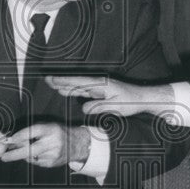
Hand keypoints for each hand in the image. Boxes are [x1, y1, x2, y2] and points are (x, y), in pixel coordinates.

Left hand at [1, 124, 90, 167]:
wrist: (76, 144)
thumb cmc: (57, 133)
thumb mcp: (47, 127)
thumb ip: (32, 131)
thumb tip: (13, 140)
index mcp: (51, 129)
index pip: (33, 131)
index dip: (20, 136)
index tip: (10, 140)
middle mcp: (53, 142)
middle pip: (30, 150)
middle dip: (15, 154)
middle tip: (3, 157)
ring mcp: (53, 155)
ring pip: (31, 157)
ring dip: (24, 154)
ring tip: (25, 149)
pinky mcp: (51, 163)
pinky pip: (36, 162)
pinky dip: (33, 158)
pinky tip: (39, 153)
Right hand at [45, 76, 174, 116]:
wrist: (143, 98)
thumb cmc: (131, 102)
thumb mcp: (115, 107)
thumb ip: (98, 107)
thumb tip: (83, 108)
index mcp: (100, 84)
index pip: (78, 82)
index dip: (64, 81)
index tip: (51, 80)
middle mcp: (98, 83)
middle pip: (76, 82)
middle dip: (61, 81)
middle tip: (46, 80)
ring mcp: (99, 86)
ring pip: (78, 86)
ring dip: (65, 85)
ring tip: (52, 85)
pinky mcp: (101, 91)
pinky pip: (84, 90)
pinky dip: (74, 90)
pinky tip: (67, 91)